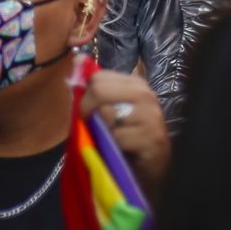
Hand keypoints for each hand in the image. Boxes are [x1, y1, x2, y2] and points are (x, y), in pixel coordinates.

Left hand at [80, 70, 169, 200]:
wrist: (154, 170)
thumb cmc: (128, 140)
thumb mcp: (110, 111)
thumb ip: (93, 89)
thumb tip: (76, 59)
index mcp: (135, 84)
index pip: (98, 77)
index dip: (86, 96)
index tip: (89, 113)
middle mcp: (145, 94)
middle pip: (100, 90)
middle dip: (88, 110)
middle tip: (94, 128)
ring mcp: (150, 116)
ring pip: (106, 113)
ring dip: (102, 131)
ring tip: (111, 139)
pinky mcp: (151, 138)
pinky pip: (116, 137)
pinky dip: (112, 147)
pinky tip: (121, 151)